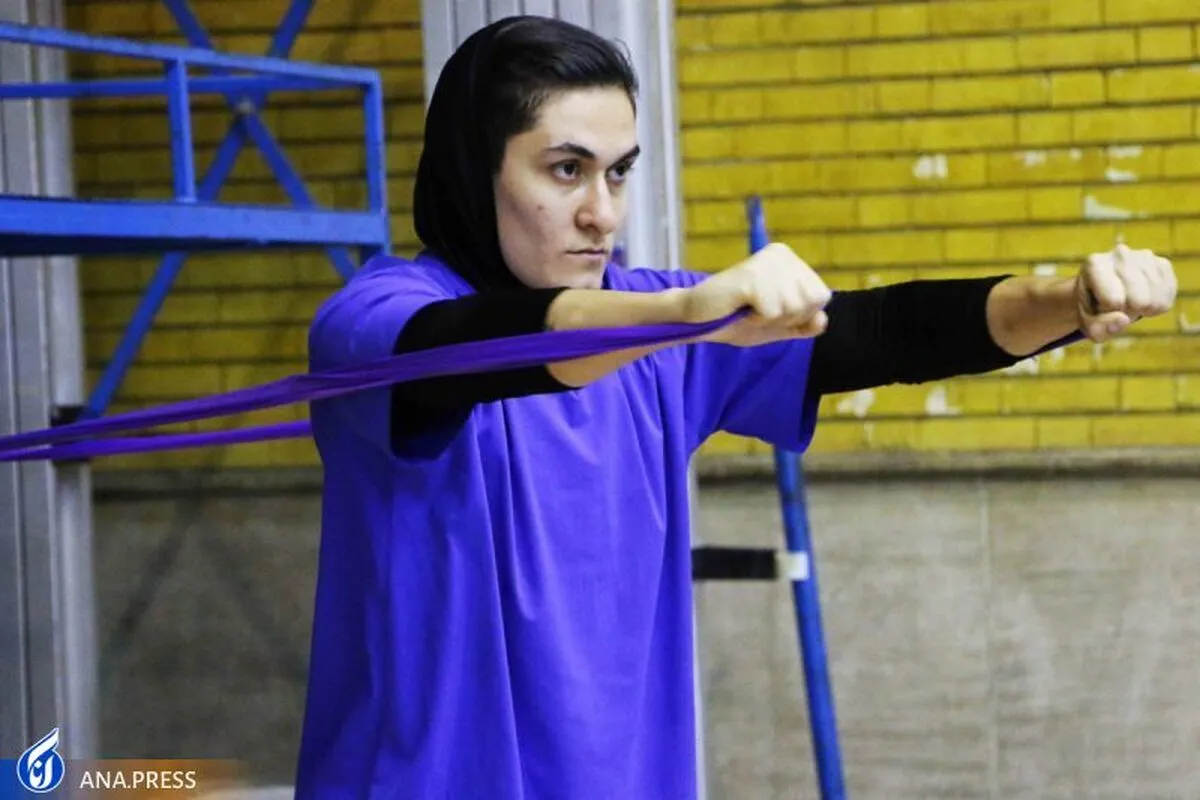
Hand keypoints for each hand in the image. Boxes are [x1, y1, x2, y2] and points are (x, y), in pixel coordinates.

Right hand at [680, 242, 831, 346]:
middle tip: (759, 310)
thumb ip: (803, 325)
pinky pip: (773, 312)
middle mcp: (782, 254)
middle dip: (787, 317)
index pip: (821, 296)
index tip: (771, 310)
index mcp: (790, 260)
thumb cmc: (735, 318)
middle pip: (812, 301)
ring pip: (794, 307)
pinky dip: (757, 319)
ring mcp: (767, 263)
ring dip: (769, 319)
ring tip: (748, 308)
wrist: (697, 318)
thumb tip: (823, 321)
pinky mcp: (752, 276)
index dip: (800, 315)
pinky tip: (741, 308)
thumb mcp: (776, 325)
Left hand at [1076, 243, 1175, 341]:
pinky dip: (1156, 307)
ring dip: (1142, 310)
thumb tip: (1123, 320)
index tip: (1099, 304)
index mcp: (1094, 264)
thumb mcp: (1087, 324)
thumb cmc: (1093, 308)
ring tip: (1127, 300)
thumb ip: (1098, 328)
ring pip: (1155, 301)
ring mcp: (1144, 256)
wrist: (1102, 290)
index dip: (1107, 312)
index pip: (1113, 301)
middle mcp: (1120, 254)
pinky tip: (1142, 298)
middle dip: (1128, 311)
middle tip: (1116, 304)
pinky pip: (1167, 300)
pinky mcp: (1163, 264)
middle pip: (1139, 301)